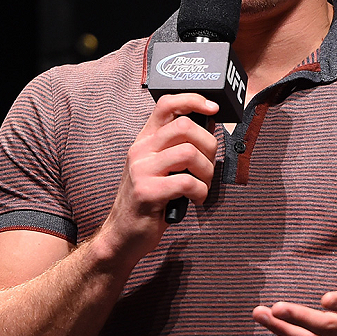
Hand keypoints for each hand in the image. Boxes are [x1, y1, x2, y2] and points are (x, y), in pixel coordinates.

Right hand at [95, 93, 219, 263]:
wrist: (122, 235)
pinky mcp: (147, 192)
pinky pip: (186, 182)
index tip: (213, 109)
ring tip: (202, 186)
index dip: (193, 100)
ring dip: (207, 172)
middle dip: (209, 146)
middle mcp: (141, 150)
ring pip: (189, 153)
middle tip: (208, 167)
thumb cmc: (149, 201)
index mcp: (145, 140)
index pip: (166, 104)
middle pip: (185, 126)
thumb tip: (208, 129)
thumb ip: (177, 148)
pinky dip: (200, 192)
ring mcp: (141, 170)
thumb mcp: (159, 168)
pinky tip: (196, 199)